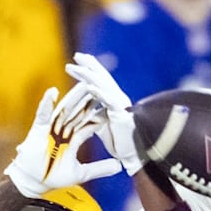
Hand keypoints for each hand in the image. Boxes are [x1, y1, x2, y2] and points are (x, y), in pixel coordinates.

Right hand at [4, 87, 122, 197]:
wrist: (34, 183)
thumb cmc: (53, 176)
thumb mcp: (82, 173)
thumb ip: (100, 168)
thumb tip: (119, 166)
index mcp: (73, 138)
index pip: (88, 122)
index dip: (100, 114)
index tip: (111, 104)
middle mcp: (62, 130)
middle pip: (78, 111)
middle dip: (89, 99)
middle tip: (100, 84)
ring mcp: (50, 129)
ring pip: (64, 109)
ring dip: (73, 97)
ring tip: (83, 83)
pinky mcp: (38, 130)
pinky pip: (43, 114)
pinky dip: (46, 103)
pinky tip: (52, 91)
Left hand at [64, 53, 142, 174]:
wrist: (134, 155)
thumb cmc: (120, 143)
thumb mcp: (102, 126)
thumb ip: (94, 116)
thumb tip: (84, 111)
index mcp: (113, 101)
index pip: (100, 81)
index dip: (89, 71)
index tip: (77, 62)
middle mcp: (118, 99)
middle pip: (102, 78)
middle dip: (89, 66)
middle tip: (77, 55)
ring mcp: (120, 106)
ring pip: (103, 86)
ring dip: (89, 76)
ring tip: (76, 66)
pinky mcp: (121, 114)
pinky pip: (109, 102)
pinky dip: (99, 94)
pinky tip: (89, 87)